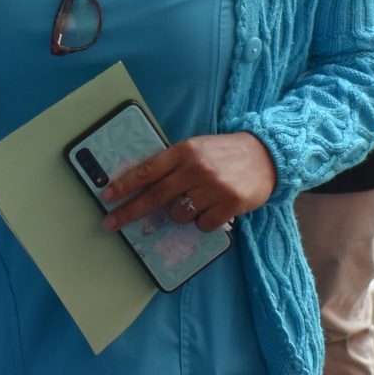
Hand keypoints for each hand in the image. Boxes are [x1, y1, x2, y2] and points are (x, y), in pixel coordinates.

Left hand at [99, 131, 277, 232]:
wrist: (266, 155)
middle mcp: (196, 169)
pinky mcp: (229, 205)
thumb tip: (142, 188)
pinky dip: (203, 221)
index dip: (124, 185)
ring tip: (198, 200)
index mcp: (184, 152)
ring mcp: (213, 188)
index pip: (147, 170)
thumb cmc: (224, 154)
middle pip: (155, 196)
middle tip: (111, 223)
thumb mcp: (196, 149)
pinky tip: (213, 207)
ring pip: (178, 214)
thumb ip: (172, 165)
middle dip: (129, 212)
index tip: (107, 197)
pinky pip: (201, 225)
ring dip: (181, 213)